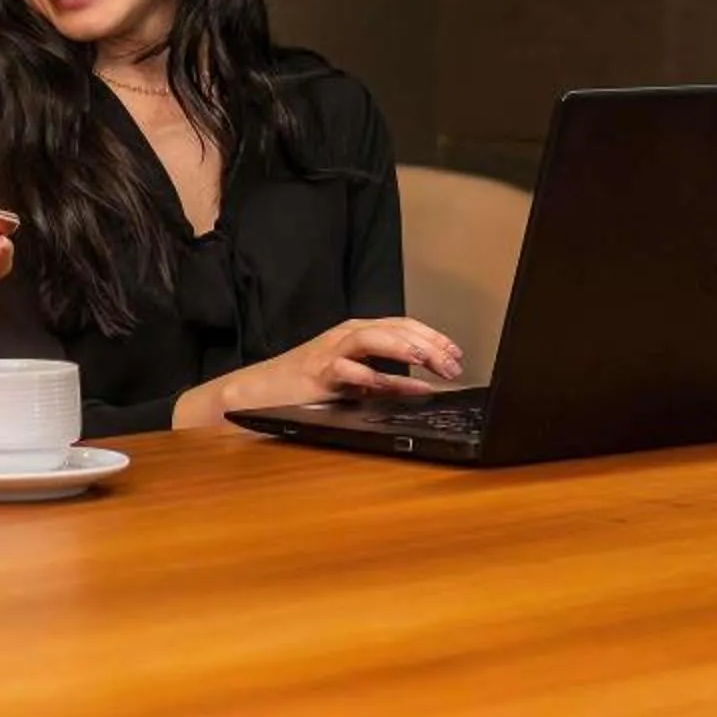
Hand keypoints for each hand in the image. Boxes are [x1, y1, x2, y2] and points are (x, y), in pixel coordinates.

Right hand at [174, 316, 465, 428]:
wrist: (258, 390)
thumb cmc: (306, 386)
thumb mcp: (353, 383)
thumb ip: (384, 382)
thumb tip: (421, 389)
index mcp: (357, 334)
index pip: (403, 327)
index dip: (433, 337)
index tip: (458, 355)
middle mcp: (346, 335)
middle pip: (395, 328)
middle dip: (429, 344)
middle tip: (454, 363)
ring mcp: (331, 350)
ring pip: (374, 338)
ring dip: (406, 349)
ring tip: (431, 361)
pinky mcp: (317, 370)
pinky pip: (349, 369)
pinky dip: (374, 376)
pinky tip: (393, 386)